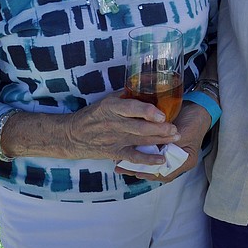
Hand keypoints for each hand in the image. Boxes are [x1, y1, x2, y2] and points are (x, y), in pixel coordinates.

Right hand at [58, 93, 181, 163]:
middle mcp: (115, 123)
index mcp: (112, 107)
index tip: (162, 115)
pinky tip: (161, 160)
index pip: (132, 108)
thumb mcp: (105, 100)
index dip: (148, 112)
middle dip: (160, 129)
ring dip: (160, 141)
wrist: (72, 135)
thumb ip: (124, 96)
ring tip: (175, 138)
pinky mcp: (115, 152)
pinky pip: (134, 157)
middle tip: (176, 129)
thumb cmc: (92, 115)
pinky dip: (147, 160)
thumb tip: (145, 87)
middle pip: (141, 127)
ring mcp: (115, 139)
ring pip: (141, 140)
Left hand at [116, 102, 210, 181]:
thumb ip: (170, 143)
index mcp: (186, 161)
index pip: (165, 173)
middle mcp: (178, 161)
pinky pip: (153, 154)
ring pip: (153, 163)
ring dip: (139, 163)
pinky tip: (130, 151)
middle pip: (157, 171)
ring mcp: (172, 153)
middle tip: (123, 168)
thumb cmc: (194, 120)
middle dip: (140, 170)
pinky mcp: (166, 146)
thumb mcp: (183, 133)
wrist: (199, 107)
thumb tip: (152, 154)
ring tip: (122, 163)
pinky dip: (142, 153)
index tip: (136, 171)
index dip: (150, 173)